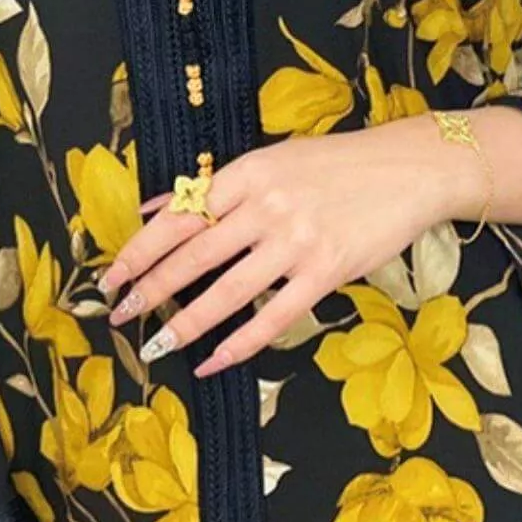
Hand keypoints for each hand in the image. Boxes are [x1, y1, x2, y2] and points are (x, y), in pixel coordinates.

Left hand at [97, 114, 478, 377]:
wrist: (409, 168)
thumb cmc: (338, 164)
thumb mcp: (272, 160)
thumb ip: (216, 186)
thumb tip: (157, 208)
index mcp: (248, 172)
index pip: (180, 214)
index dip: (141, 249)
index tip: (112, 276)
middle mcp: (267, 205)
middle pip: (195, 254)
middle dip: (151, 288)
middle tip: (120, 314)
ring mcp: (297, 240)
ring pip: (227, 291)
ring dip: (185, 322)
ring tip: (155, 343)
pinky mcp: (326, 271)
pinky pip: (273, 316)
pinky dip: (239, 344)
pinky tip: (212, 361)